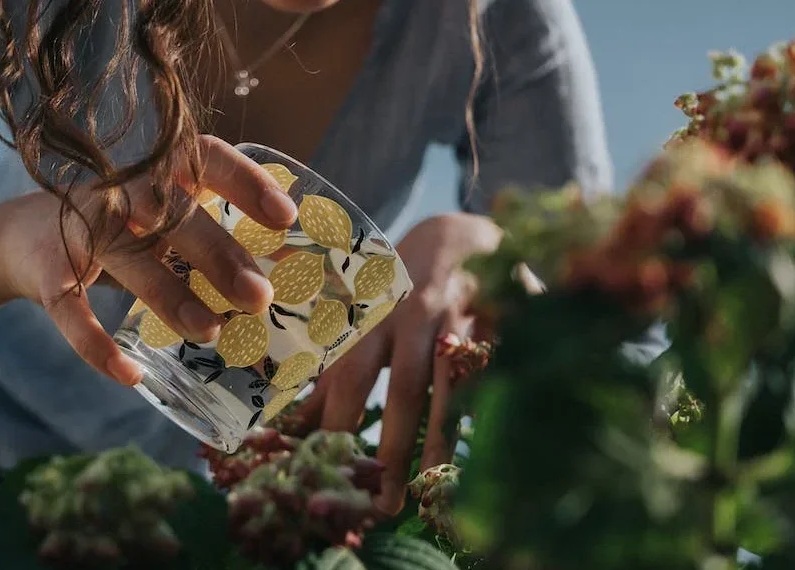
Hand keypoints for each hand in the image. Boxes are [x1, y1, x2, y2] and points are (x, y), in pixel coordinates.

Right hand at [0, 135, 297, 384]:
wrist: (19, 238)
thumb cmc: (122, 231)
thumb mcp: (165, 223)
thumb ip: (216, 240)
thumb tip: (291, 284)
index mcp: (157, 174)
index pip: (205, 160)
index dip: (247, 183)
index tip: (286, 217)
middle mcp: (119, 193)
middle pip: (173, 216)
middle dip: (219, 256)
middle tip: (260, 297)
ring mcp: (80, 231)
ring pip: (130, 262)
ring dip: (171, 298)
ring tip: (210, 333)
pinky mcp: (47, 273)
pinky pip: (71, 312)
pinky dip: (97, 346)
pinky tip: (130, 375)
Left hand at [299, 212, 501, 513]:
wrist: (465, 233)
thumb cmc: (401, 287)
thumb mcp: (361, 318)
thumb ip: (331, 370)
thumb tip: (287, 424)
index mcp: (371, 314)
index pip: (350, 374)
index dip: (336, 422)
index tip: (324, 471)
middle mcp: (416, 315)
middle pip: (404, 386)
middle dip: (392, 446)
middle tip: (382, 505)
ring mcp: (466, 317)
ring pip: (456, 384)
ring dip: (442, 438)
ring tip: (431, 489)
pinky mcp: (508, 321)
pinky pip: (500, 371)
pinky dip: (491, 408)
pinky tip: (487, 450)